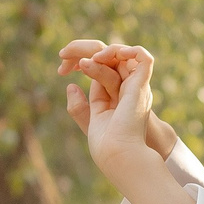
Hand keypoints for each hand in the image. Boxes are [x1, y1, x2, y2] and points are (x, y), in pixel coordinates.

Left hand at [55, 38, 178, 157]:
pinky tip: (103, 56)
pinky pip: (142, 57)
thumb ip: (78, 108)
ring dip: (96, 51)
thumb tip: (71, 86)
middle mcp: (124, 85)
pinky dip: (129, 50)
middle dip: (82, 50)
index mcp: (112, 93)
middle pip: (107, 55)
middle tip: (62, 55)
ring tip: (82, 63)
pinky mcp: (140, 85)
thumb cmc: (108, 144)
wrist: (119, 153)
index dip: (79, 60)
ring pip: (118, 54)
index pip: (98, 66)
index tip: (61, 70)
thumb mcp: (89, 123)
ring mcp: (133, 84)